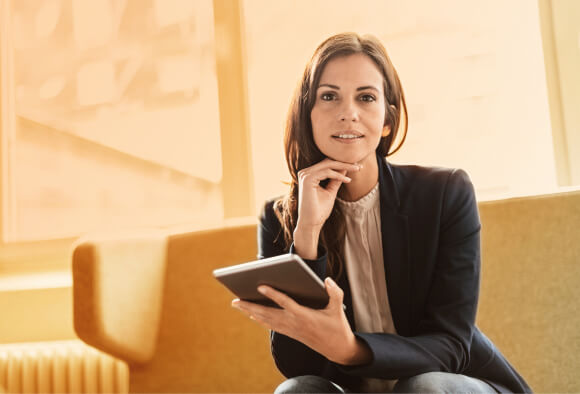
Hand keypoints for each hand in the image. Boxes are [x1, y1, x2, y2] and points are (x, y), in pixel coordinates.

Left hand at [231, 277, 371, 365]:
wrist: (337, 349)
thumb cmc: (337, 326)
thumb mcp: (338, 308)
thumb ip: (334, 292)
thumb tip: (326, 280)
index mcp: (304, 315)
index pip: (285, 302)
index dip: (272, 294)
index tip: (260, 285)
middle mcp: (293, 323)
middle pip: (268, 313)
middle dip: (250, 306)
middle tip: (235, 300)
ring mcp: (290, 329)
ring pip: (266, 320)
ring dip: (250, 312)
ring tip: (237, 304)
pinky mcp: (290, 333)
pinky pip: (270, 325)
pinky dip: (259, 319)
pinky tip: (251, 314)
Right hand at [294, 159, 360, 258]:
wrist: (311, 224)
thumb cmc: (319, 210)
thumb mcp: (330, 191)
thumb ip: (336, 179)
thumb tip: (345, 168)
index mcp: (309, 175)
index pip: (327, 164)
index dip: (342, 164)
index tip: (357, 166)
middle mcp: (305, 173)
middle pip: (328, 162)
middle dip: (345, 162)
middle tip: (359, 166)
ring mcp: (305, 175)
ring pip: (328, 165)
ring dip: (344, 166)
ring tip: (357, 169)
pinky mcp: (307, 179)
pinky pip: (326, 172)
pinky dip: (338, 175)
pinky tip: (348, 180)